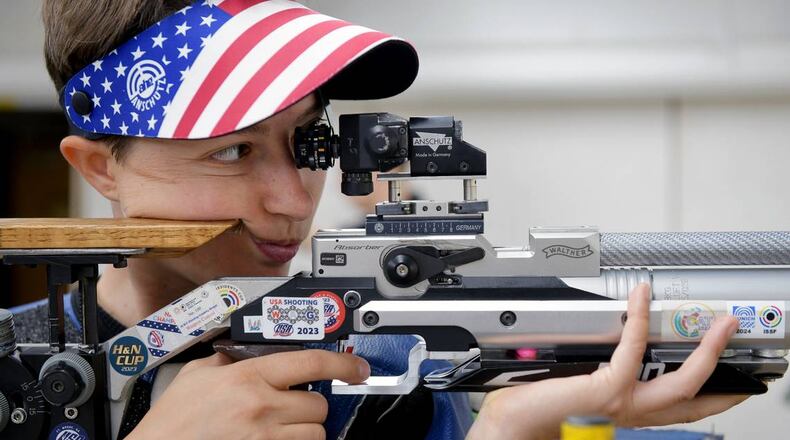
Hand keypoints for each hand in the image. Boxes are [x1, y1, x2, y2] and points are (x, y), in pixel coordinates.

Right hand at [127, 349, 369, 439]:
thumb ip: (229, 358)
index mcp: (249, 377)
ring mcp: (265, 439)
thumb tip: (248, 350)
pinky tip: (276, 438)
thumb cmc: (173, 422)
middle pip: (319, 404)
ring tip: (282, 425)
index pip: (312, 363)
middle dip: (311, 404)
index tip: (357, 368)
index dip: (344, 364)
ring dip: (305, 429)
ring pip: (315, 433)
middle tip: (292, 404)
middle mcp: (262, 408)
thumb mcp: (199, 374)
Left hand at [467, 283, 744, 439]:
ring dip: (706, 349)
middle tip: (733, 336)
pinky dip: (639, 320)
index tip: (730, 379)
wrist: (511, 427)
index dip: (711, 395)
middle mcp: (632, 413)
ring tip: (718, 324)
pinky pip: (633, 350)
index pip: (681, 407)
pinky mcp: (606, 390)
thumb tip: (612, 348)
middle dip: (722, 369)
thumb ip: (603, 379)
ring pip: (683, 380)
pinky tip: (641, 298)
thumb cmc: (537, 410)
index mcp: (629, 414)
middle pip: (695, 396)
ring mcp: (622, 404)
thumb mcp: (583, 394)